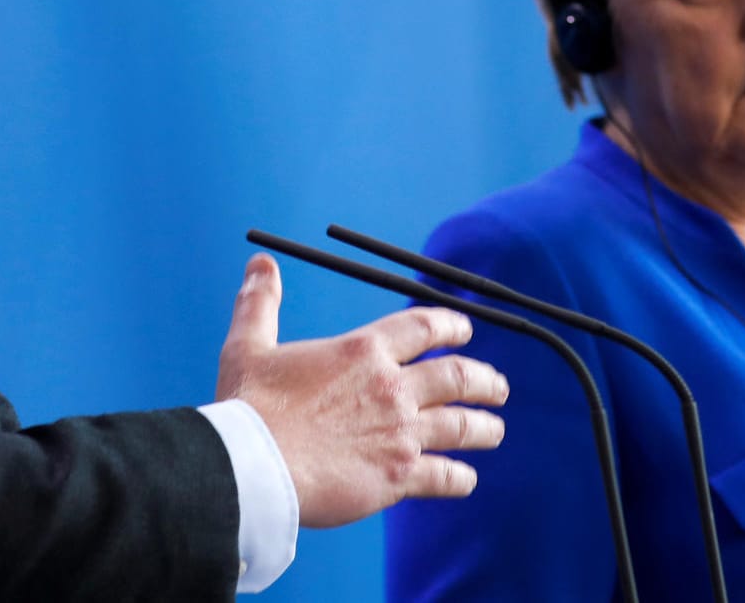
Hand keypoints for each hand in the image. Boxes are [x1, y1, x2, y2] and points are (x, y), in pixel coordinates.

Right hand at [216, 253, 508, 527]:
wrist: (254, 465)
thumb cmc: (249, 407)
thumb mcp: (248, 345)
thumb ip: (260, 303)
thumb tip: (261, 263)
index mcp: (362, 351)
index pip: (423, 327)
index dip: (451, 326)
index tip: (465, 331)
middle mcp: (392, 388)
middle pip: (457, 376)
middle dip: (484, 380)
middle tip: (496, 386)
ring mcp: (400, 433)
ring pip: (462, 427)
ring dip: (484, 428)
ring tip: (494, 430)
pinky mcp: (398, 476)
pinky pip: (444, 476)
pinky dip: (460, 479)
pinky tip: (466, 480)